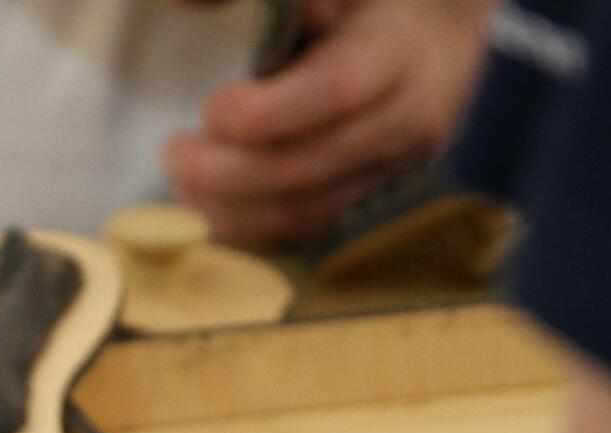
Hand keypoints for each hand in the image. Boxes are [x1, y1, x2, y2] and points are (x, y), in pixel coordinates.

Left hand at [166, 0, 493, 247]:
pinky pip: (298, 233)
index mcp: (399, 48)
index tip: (212, 108)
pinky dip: (242, 226)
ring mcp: (388, 169)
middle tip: (176, 151)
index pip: (335, 92)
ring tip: (183, 176)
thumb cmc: (365, 4)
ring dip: (224, 205)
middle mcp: (404, 118)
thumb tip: (186, 3)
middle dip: (224, 170)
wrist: (435, 36)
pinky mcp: (366, 200)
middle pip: (304, 168)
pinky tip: (207, 199)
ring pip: (298, 214)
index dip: (263, 111)